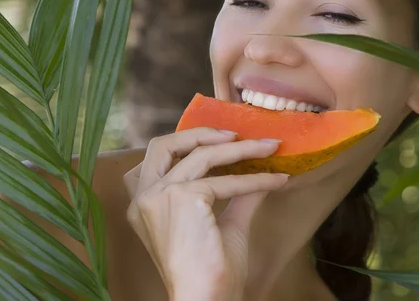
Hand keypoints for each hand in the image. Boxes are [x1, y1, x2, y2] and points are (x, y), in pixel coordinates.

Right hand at [123, 128, 288, 300]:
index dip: (187, 142)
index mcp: (144, 204)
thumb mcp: (223, 221)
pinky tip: (275, 180)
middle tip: (236, 134)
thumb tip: (258, 170)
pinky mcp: (181, 198)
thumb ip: (236, 193)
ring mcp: (158, 195)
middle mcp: (143, 197)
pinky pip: (225, 180)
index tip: (223, 140)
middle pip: (164, 144)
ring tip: (269, 147)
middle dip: (201, 133)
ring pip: (203, 155)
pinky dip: (254, 178)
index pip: (158, 159)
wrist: (205, 299)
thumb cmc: (210, 269)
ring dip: (242, 149)